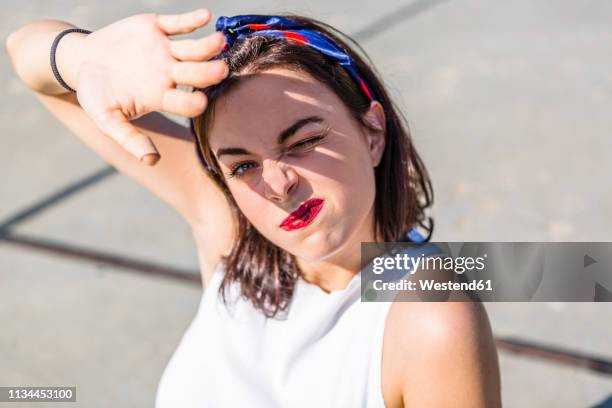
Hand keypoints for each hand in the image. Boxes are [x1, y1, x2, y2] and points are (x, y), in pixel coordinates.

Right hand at [75, 9, 227, 164]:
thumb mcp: (107, 119)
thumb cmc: (97, 95)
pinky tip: (204, 17)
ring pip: (194, 49)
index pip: (184, 102)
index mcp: (162, 97)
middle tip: (221, 70)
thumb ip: (129, 138)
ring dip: (208, 46)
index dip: (192, 102)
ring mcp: (167, 51)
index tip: (200, 102)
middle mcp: (170, 75)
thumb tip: (151, 161)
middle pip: (196, 74)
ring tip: (219, 41)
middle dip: (209, 73)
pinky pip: (179, 24)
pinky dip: (192, 20)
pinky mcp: (158, 28)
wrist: (82, 61)